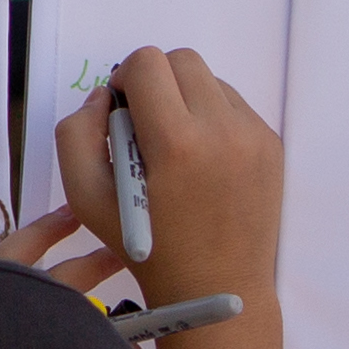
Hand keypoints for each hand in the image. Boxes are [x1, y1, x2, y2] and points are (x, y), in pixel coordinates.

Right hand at [46, 47, 282, 311]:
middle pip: (182, 60)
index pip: (147, 63)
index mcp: (176, 142)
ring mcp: (254, 136)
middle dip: (156, 82)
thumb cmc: (146, 248)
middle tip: (144, 124)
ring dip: (186, 99)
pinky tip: (202, 162)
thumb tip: (104, 95)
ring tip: (176, 148)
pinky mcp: (271, 146)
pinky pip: (235, 106)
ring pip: (211, 81)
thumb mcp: (86, 198)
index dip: (125, 79)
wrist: (216, 288)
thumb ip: (77, 134)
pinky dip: (212, 119)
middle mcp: (223, 130)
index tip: (121, 111)